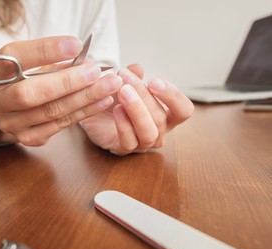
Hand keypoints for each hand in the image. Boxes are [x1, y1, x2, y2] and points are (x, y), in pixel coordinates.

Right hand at [0, 36, 122, 145]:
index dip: (46, 51)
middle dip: (67, 82)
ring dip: (83, 98)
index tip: (76, 45)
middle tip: (95, 72)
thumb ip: (51, 60)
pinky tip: (102, 101)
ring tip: (108, 85)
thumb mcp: (30, 62)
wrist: (12, 107)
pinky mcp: (28, 137)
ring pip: (50, 112)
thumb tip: (84, 60)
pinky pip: (60, 125)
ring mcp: (10, 123)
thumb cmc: (24, 77)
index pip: (15, 57)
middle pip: (29, 94)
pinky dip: (84, 112)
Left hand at [79, 64, 193, 154]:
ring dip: (136, 110)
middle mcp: (159, 131)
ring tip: (123, 92)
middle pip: (160, 117)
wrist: (95, 114)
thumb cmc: (116, 99)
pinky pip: (129, 141)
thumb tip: (138, 68)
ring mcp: (143, 143)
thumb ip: (133, 76)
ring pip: (148, 132)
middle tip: (126, 77)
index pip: (184, 110)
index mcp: (167, 115)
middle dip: (144, 95)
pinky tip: (116, 109)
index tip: (153, 81)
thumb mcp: (124, 83)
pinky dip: (123, 125)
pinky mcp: (125, 149)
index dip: (173, 96)